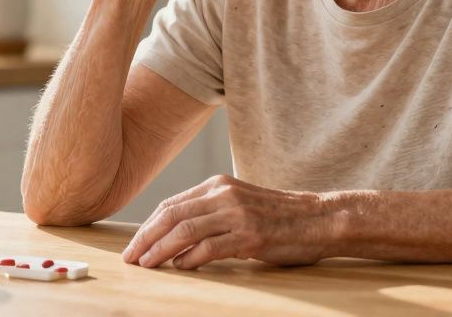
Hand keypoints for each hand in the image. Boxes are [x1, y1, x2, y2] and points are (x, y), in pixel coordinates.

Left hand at [121, 174, 331, 269]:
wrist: (320, 218)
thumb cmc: (280, 216)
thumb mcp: (241, 204)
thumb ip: (211, 214)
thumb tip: (176, 240)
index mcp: (219, 185)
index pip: (172, 204)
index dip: (148, 226)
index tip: (135, 244)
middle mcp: (224, 195)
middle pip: (171, 215)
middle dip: (145, 237)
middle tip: (131, 257)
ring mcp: (237, 214)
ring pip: (185, 230)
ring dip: (160, 249)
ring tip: (146, 264)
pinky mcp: (250, 235)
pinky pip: (210, 247)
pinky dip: (190, 258)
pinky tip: (180, 267)